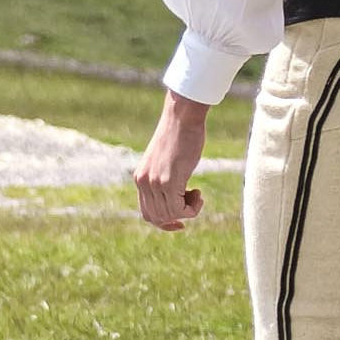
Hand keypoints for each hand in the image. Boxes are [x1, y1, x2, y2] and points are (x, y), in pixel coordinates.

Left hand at [130, 93, 212, 231]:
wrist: (182, 117)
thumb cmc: (180, 134)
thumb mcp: (166, 160)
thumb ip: (164, 177)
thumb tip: (176, 195)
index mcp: (141, 178)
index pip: (147, 213)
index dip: (164, 222)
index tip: (180, 221)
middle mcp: (144, 183)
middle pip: (158, 218)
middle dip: (178, 217)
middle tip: (193, 201)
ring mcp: (155, 183)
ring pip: (170, 215)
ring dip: (188, 210)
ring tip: (197, 194)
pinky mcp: (169, 181)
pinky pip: (179, 209)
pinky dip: (192, 208)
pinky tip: (199, 193)